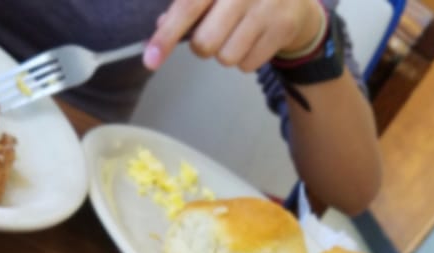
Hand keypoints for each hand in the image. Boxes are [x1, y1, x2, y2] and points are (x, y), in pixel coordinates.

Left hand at [144, 0, 324, 72]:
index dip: (167, 36)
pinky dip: (246, 58)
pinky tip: (256, 37)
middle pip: (205, 43)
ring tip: (240, 30)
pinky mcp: (283, 26)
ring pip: (226, 58)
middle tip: (215, 30)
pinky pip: (247, 65)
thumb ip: (187, 5)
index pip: (188, 5)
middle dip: (203, 46)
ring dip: (226, 51)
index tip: (150, 60)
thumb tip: (160, 29)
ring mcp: (267, 5)